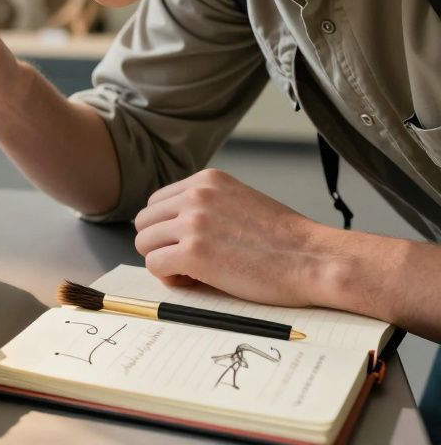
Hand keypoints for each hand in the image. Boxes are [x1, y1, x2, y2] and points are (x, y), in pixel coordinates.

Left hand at [133, 169, 335, 306]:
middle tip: (188, 262)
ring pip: (144, 243)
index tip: (191, 244)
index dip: (168, 229)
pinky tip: (195, 281)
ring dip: (164, 261)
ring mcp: (193, 222)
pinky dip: (169, 278)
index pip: (157, 202)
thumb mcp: (240, 203)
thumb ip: (207, 206)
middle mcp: (196, 195)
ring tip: (195, 273)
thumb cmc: (286, 241)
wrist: (316, 260)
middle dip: (160, 245)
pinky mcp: (193, 252)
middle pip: (144, 222)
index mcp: (207, 180)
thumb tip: (171, 227)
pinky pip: (154, 265)